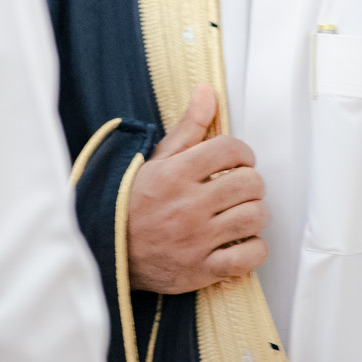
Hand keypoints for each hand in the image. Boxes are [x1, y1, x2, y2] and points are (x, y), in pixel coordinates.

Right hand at [127, 83, 268, 293]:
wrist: (107, 252)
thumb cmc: (133, 204)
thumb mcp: (156, 160)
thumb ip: (188, 127)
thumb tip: (208, 92)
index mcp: (175, 174)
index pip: (232, 150)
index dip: (243, 153)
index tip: (237, 162)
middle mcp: (188, 206)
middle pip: (250, 184)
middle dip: (251, 183)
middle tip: (239, 188)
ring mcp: (196, 240)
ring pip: (255, 218)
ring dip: (255, 214)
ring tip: (240, 213)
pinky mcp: (201, 270)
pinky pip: (249, 257)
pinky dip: (254, 249)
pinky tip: (242, 242)